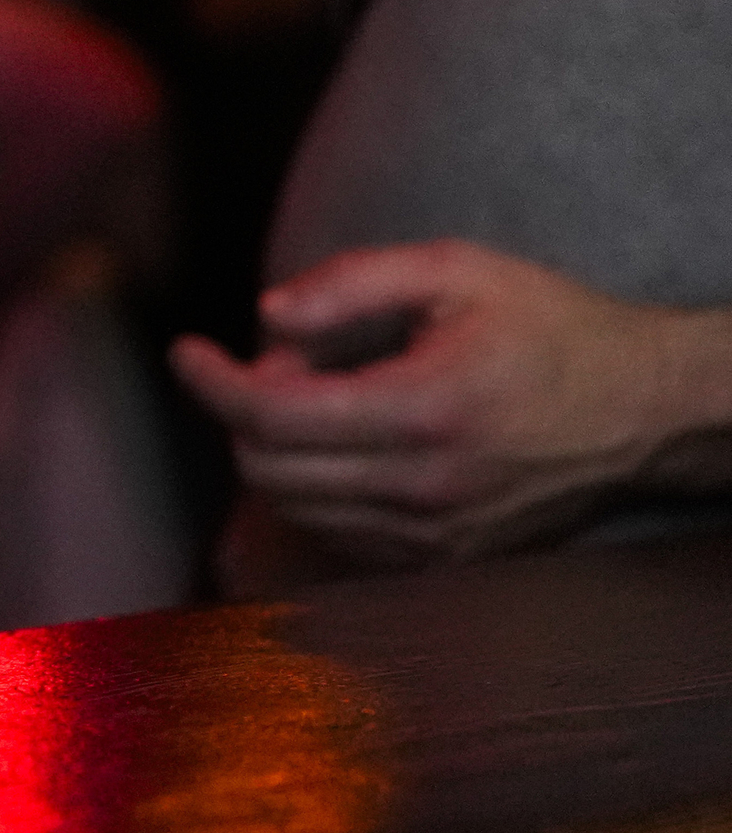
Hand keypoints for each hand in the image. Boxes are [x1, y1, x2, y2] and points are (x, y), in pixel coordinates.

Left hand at [169, 238, 731, 569]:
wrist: (645, 410)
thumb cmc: (550, 329)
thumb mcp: (457, 270)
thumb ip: (352, 282)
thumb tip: (267, 314)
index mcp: (425, 409)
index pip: (271, 416)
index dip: (211, 382)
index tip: (187, 351)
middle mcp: (427, 487)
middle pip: (268, 471)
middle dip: (246, 412)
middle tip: (285, 363)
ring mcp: (438, 537)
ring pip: (297, 510)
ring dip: (278, 453)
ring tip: (324, 397)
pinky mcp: (447, 563)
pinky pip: (340, 538)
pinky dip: (316, 493)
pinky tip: (347, 445)